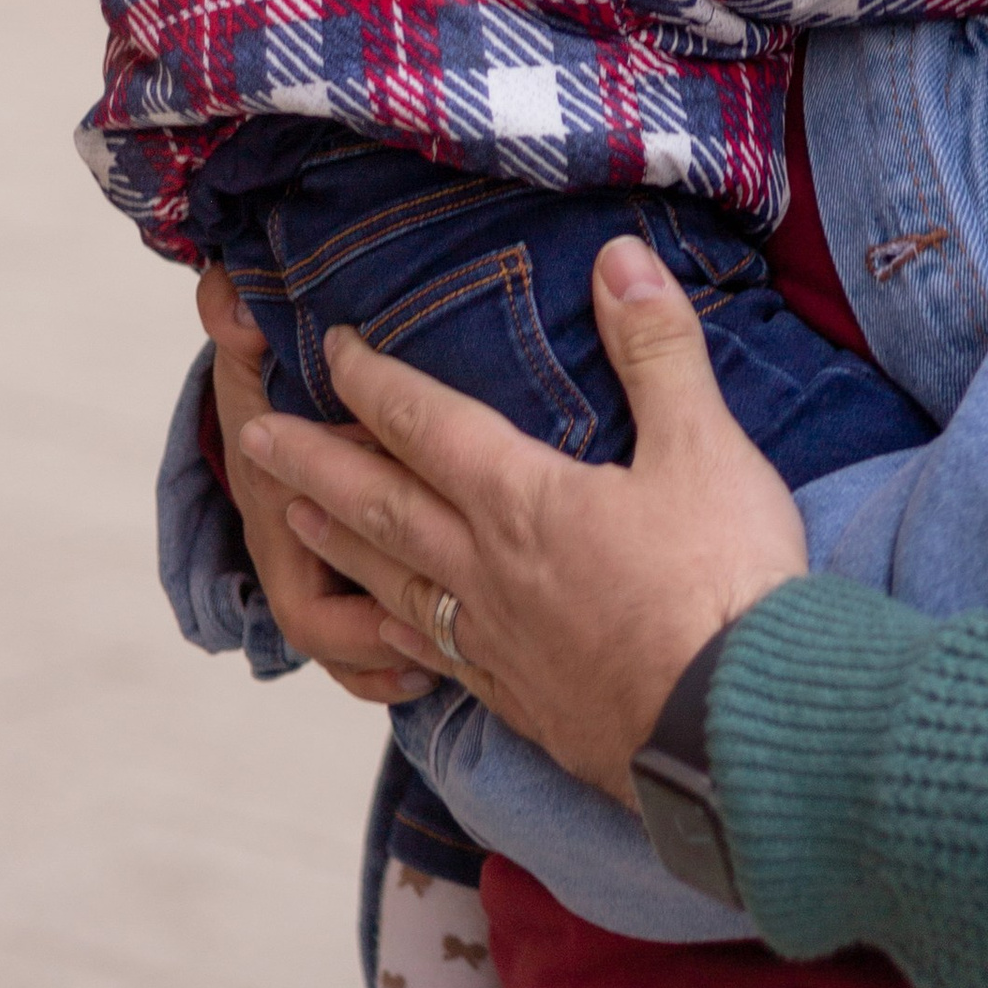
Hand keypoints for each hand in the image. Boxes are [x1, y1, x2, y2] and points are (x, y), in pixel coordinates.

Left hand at [236, 240, 808, 801]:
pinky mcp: (525, 701)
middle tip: (252, 438)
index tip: (329, 348)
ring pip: (394, 583)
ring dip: (340, 545)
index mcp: (523, 500)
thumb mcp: (705, 446)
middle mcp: (489, 571)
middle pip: (381, 506)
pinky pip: (437, 656)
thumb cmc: (723, 582)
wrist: (735, 729)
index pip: (427, 425)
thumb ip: (657, 349)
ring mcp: (500, 644)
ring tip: (294, 522)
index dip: (374, 381)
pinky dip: (398, 634)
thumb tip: (618, 258)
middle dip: (313, 463)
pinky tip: (388, 633)